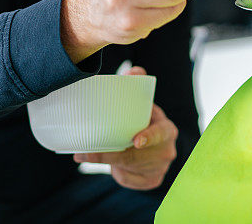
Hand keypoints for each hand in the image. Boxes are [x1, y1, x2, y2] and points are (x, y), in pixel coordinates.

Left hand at [73, 67, 178, 189]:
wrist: (157, 145)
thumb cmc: (145, 121)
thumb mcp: (144, 104)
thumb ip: (138, 85)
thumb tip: (133, 71)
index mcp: (167, 129)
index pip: (160, 133)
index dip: (149, 137)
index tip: (136, 140)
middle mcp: (167, 151)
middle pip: (136, 156)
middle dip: (109, 155)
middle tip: (84, 152)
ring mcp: (160, 168)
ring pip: (129, 169)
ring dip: (109, 164)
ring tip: (90, 154)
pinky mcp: (152, 181)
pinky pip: (129, 180)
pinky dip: (118, 174)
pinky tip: (113, 167)